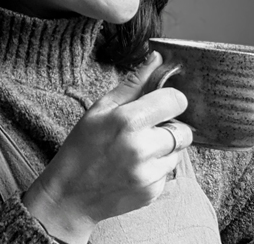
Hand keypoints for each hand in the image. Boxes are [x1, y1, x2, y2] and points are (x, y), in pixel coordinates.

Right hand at [22, 51, 192, 242]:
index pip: (176, 101)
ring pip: (179, 152)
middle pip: (184, 130)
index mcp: (128, 121)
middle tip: (149, 130)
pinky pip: (169, 172)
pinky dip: (157, 168)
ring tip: (139, 150)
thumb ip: (133, 83)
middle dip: (171, 127)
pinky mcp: (153, 193)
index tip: (163, 103)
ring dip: (166, 148)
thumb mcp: (100, 108)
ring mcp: (149, 174)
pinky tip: (135, 168)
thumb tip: (156, 58)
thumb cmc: (82, 146)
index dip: (172, 99)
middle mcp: (142, 148)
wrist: (69, 195)